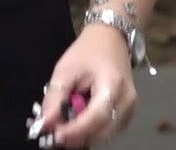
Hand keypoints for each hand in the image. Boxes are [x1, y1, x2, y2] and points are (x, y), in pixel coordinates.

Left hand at [30, 25, 135, 147]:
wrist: (111, 38)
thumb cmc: (88, 51)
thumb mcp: (65, 69)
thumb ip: (55, 98)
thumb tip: (45, 123)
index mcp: (113, 85)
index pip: (96, 117)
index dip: (75, 131)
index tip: (55, 136)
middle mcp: (126, 101)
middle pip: (102, 131)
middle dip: (77, 136)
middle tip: (55, 133)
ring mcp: (130, 109)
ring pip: (105, 135)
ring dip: (84, 134)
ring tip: (65, 124)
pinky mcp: (128, 113)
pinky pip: (108, 130)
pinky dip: (92, 130)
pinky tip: (79, 120)